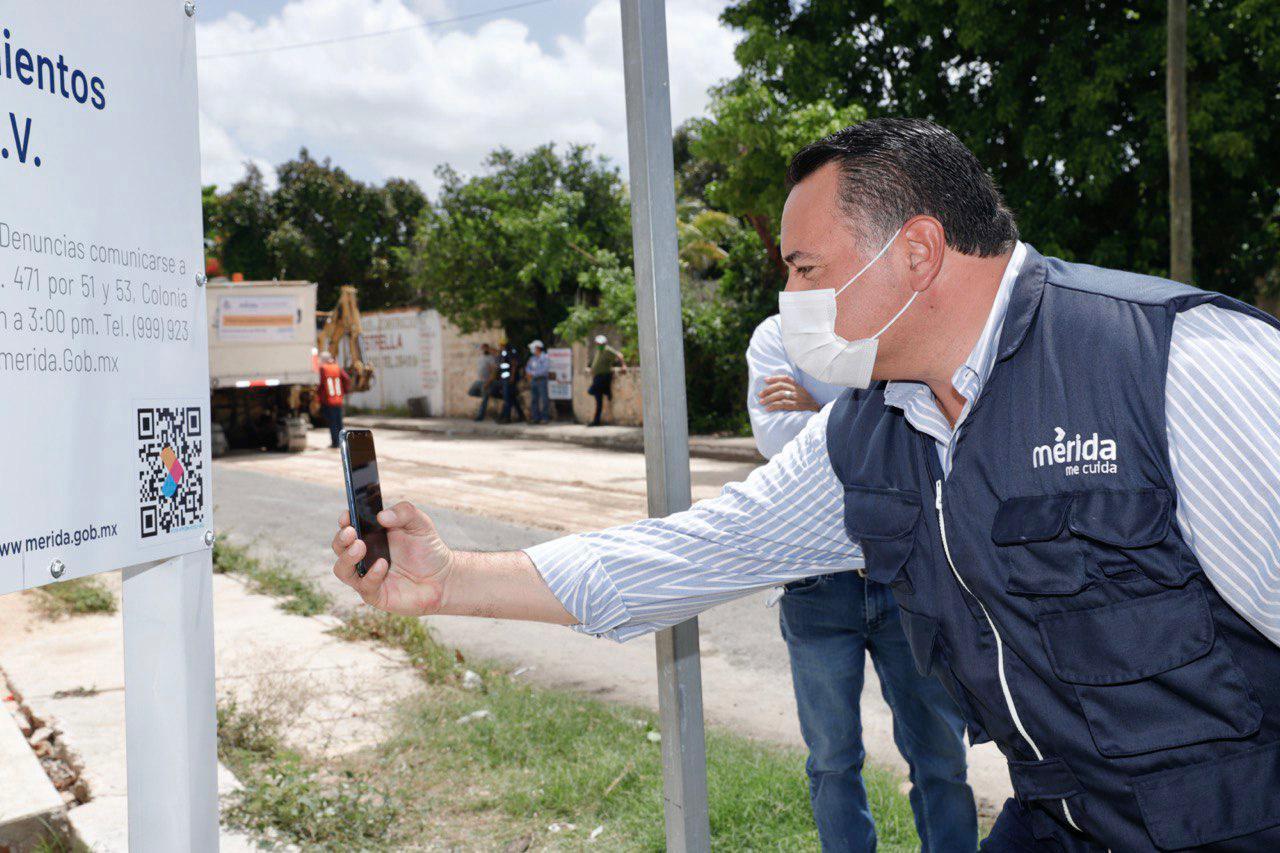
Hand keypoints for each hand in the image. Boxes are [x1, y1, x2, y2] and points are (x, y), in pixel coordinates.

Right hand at [331, 501, 452, 616]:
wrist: (443, 577)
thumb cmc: (427, 549)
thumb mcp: (420, 523)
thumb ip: (404, 512)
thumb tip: (381, 515)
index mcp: (370, 536)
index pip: (348, 527)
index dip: (345, 520)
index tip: (348, 515)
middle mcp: (364, 556)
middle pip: (339, 548)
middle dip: (341, 539)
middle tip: (351, 532)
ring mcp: (367, 576)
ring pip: (342, 570)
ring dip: (347, 558)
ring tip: (361, 546)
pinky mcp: (376, 595)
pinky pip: (365, 587)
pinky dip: (371, 575)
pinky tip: (382, 564)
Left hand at [758, 375, 819, 411]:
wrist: (819, 412)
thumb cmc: (808, 404)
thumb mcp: (802, 394)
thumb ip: (793, 390)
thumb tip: (778, 390)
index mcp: (799, 386)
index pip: (786, 379)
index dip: (775, 378)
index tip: (765, 380)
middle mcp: (798, 391)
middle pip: (780, 387)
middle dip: (768, 390)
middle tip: (760, 395)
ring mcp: (797, 398)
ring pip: (780, 395)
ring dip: (769, 399)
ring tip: (762, 402)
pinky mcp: (797, 407)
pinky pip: (783, 405)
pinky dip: (774, 406)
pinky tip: (768, 409)